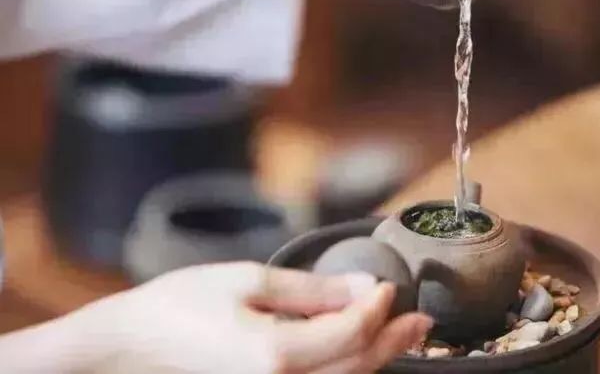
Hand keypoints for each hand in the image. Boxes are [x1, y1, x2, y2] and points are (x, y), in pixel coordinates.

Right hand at [71, 262, 431, 372]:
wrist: (133, 346)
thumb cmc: (180, 305)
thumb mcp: (249, 280)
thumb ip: (312, 289)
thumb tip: (362, 287)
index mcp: (276, 355)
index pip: (351, 332)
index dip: (378, 307)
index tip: (388, 284)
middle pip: (357, 367)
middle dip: (393, 340)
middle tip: (421, 319)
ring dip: (377, 357)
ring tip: (402, 334)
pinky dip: (348, 369)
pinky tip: (357, 351)